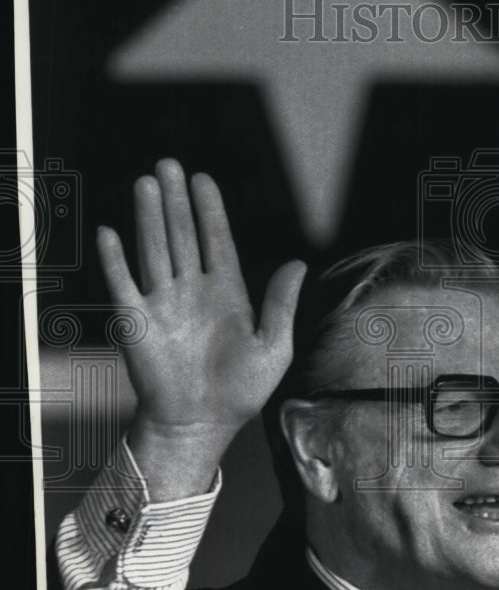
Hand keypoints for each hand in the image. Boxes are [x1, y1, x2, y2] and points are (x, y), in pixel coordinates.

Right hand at [97, 159, 305, 452]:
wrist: (201, 424)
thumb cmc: (241, 391)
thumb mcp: (273, 348)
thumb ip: (281, 304)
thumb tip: (297, 262)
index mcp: (227, 293)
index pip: (216, 240)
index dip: (209, 210)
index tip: (202, 180)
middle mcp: (193, 290)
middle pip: (182, 235)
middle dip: (175, 201)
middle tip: (168, 165)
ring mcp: (163, 303)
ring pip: (154, 250)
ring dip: (148, 218)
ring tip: (146, 183)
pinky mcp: (137, 322)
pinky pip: (124, 284)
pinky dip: (116, 259)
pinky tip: (111, 232)